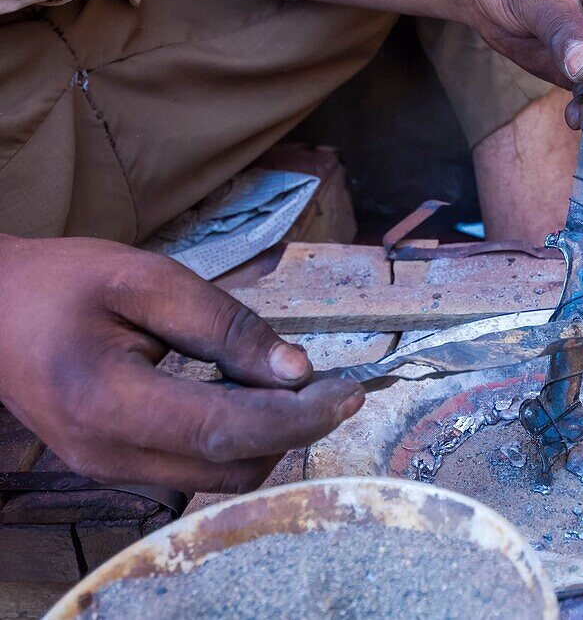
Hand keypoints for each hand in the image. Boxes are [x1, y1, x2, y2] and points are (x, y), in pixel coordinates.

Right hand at [0, 235, 363, 491]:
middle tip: (333, 384)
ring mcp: (108, 469)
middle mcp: (107, 454)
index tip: (348, 392)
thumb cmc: (62, 284)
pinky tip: (251, 395)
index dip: (298, 417)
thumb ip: (225, 324)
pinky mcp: (116, 466)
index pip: (227, 431)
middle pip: (232, 465)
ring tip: (293, 384)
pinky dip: (238, 438)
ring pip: (220, 475)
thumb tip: (296, 369)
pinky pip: (196, 467)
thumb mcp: (148, 280)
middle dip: (295, 429)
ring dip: (269, 436)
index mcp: (109, 403)